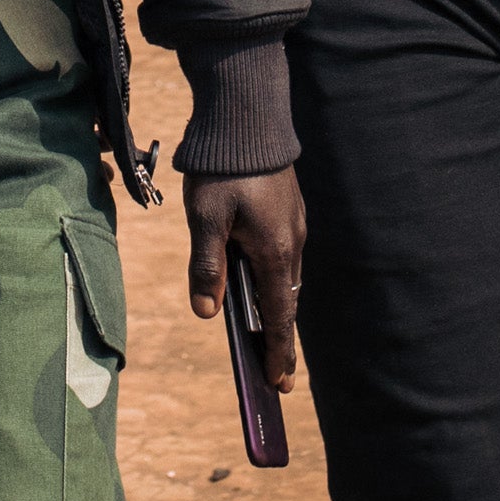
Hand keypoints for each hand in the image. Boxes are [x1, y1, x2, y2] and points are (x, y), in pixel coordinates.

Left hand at [182, 168, 303, 386]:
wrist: (246, 117)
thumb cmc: (222, 169)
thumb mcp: (205, 219)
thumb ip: (206, 267)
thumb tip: (207, 313)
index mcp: (275, 252)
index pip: (279, 317)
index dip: (278, 353)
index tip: (280, 384)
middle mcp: (293, 242)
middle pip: (285, 301)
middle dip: (279, 337)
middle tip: (273, 371)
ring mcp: (294, 225)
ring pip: (284, 277)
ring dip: (274, 305)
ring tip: (263, 333)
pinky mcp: (288, 210)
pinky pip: (283, 255)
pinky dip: (272, 278)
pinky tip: (254, 279)